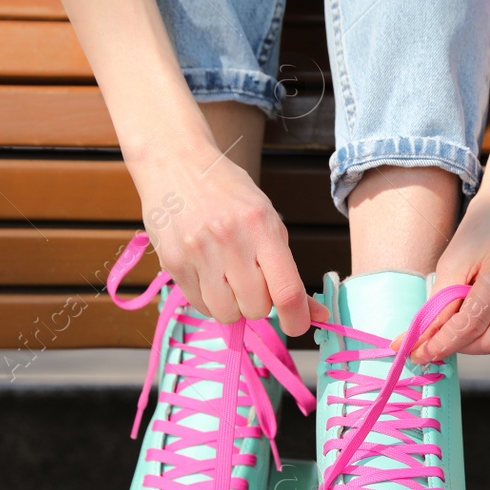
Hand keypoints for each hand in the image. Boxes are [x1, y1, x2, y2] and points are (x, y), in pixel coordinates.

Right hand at [127, 137, 325, 335]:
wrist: (176, 163)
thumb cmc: (228, 193)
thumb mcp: (267, 219)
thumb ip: (288, 268)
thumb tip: (317, 315)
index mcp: (262, 226)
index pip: (287, 290)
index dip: (297, 319)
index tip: (297, 325)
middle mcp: (230, 240)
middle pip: (257, 308)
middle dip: (260, 304)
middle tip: (253, 281)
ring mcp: (198, 253)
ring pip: (227, 314)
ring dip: (234, 306)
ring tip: (228, 278)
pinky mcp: (172, 263)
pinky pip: (201, 305)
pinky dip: (210, 300)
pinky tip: (208, 275)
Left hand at [403, 188, 489, 361]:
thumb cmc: (484, 228)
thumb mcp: (453, 258)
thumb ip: (440, 303)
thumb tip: (424, 343)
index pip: (474, 321)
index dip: (444, 343)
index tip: (419, 353)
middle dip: (461, 345)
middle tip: (439, 339)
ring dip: (479, 339)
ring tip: (466, 315)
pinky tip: (489, 312)